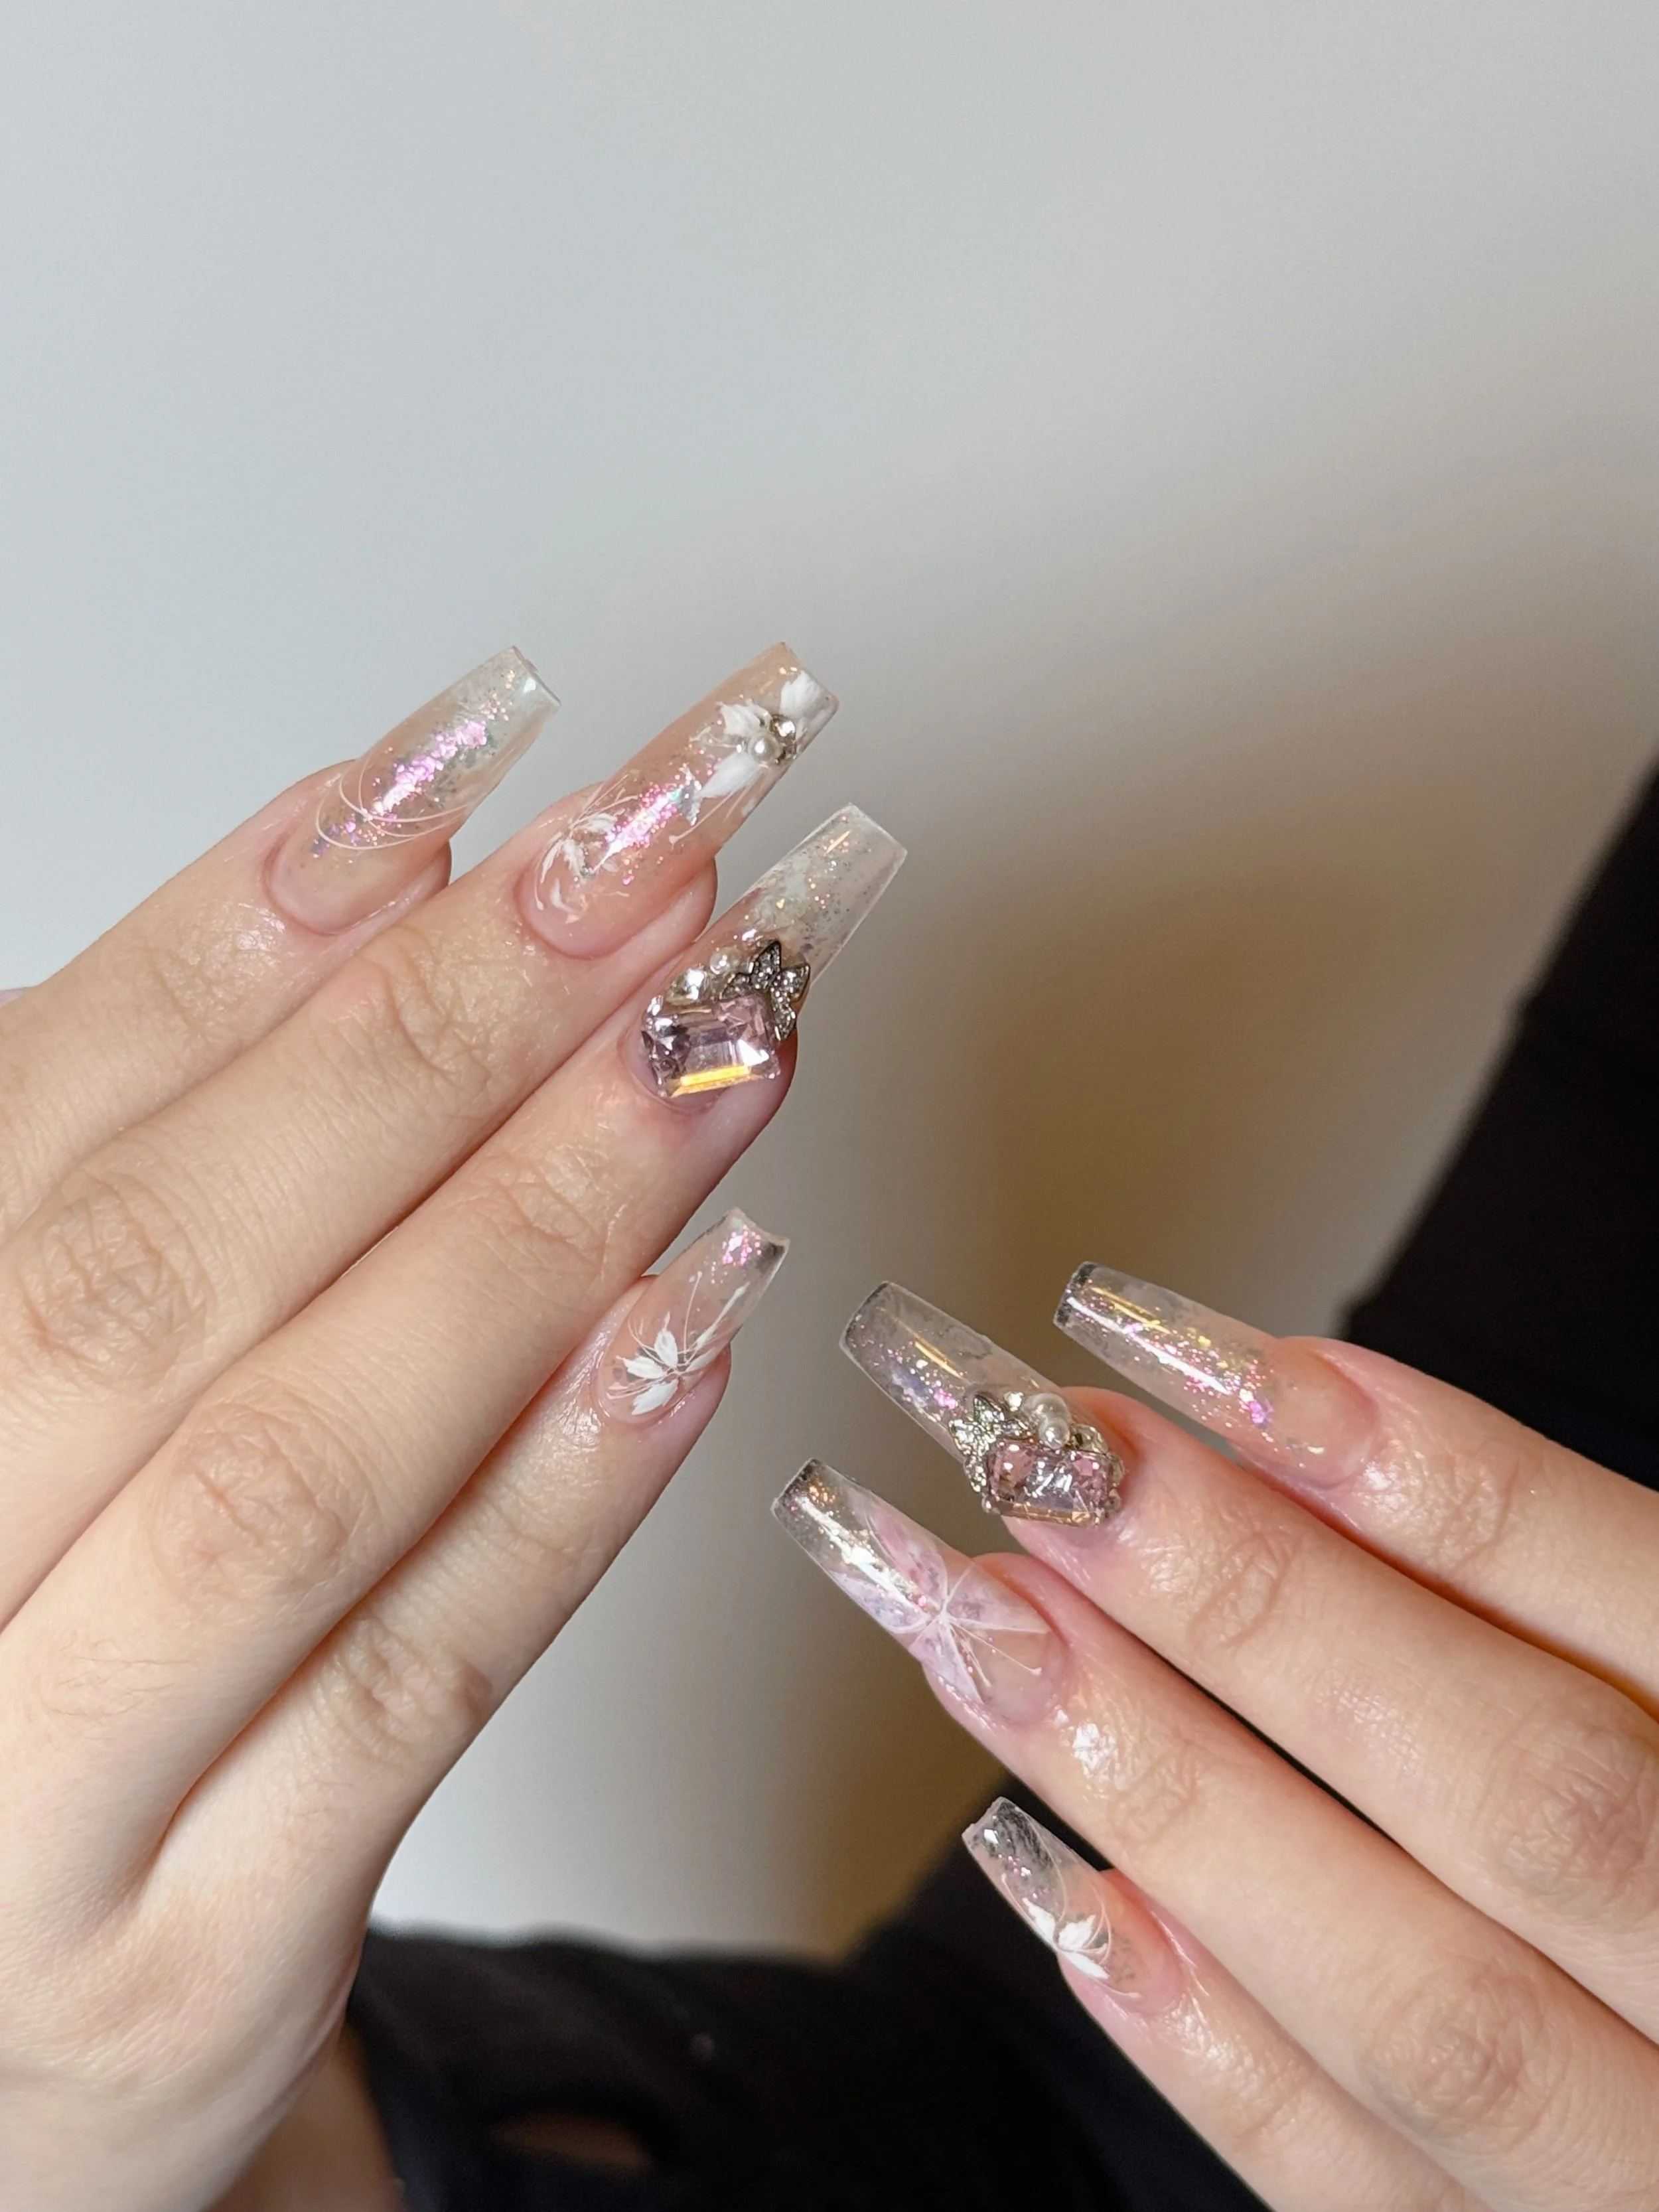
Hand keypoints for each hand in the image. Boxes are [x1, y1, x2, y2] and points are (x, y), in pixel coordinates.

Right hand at [0, 642, 898, 2210]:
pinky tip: (697, 1316)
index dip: (259, 913)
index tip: (476, 756)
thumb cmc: (9, 1668)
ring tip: (723, 1039)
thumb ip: (153, 1175)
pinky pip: (411, 1685)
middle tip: (660, 856)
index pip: (44, 1115)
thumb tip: (383, 878)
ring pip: (298, 1465)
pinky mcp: (191, 1964)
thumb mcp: (22, 1401)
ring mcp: (23, 1805)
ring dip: (537, 1222)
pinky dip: (564, 1484)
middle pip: (169, 1265)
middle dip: (441, 1031)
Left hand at [780, 1270, 1658, 2209]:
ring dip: (1173, 1791)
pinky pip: (1366, 2195)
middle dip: (1256, 1607)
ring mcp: (1655, 2170)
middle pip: (1523, 1794)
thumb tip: (1282, 1427)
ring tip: (977, 1621)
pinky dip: (1199, 2040)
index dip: (1431, 1469)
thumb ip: (1557, 1592)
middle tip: (1038, 1457)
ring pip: (1425, 2002)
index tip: (1200, 1351)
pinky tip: (1042, 1872)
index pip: (1642, 1605)